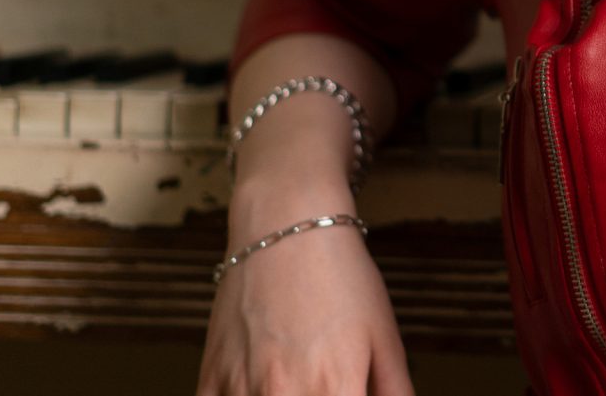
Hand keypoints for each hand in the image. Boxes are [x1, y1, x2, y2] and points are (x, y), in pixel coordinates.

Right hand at [198, 185, 413, 395]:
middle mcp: (284, 395)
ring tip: (296, 386)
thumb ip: (395, 394)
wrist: (285, 226)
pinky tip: (262, 392)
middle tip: (327, 390)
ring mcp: (241, 390)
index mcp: (336, 390)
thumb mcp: (385, 338)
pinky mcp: (210, 380)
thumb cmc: (342, 278)